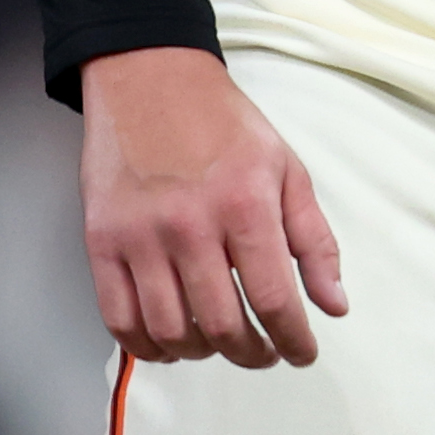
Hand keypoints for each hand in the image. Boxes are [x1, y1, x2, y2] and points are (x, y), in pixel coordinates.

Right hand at [78, 48, 349, 367]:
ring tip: (220, 344)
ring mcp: (140, 236)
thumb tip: (333, 305)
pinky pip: (119, 319)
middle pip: (223, 326)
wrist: (149, 79)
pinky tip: (171, 343)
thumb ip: (314, 240)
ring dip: (203, 353)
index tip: (302, 353)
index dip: (293, 341)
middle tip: (264, 353)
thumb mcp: (287, 169)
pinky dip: (147, 347)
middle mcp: (191, 225)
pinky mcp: (101, 241)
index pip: (275, 300)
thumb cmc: (223, 124)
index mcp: (245, 204)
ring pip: (171, 331)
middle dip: (252, 354)